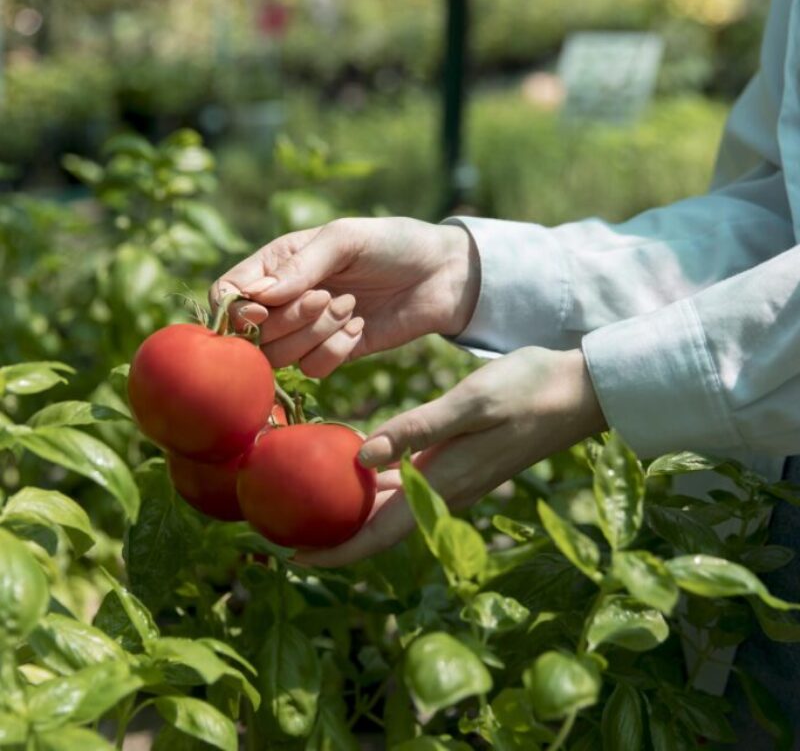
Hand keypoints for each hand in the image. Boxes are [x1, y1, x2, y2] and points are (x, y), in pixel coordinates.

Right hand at [209, 218, 479, 375]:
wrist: (444, 274)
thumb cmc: (393, 243)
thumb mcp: (346, 239)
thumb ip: (301, 265)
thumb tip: (257, 296)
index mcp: (278, 263)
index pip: (227, 292)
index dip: (235, 309)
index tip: (262, 310)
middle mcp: (286, 299)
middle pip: (253, 333)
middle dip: (291, 320)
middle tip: (331, 296)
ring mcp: (309, 330)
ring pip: (282, 356)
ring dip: (317, 334)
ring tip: (351, 307)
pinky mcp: (335, 353)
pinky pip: (314, 370)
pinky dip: (336, 352)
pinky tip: (360, 328)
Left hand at [294, 347, 606, 566]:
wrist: (578, 391)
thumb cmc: (527, 390)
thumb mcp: (470, 403)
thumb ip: (417, 430)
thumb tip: (361, 458)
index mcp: (443, 481)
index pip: (380, 534)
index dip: (335, 551)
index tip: (291, 556)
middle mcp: (446, 490)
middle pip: (379, 529)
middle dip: (334, 534)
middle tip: (285, 525)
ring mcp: (455, 479)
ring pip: (392, 509)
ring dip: (352, 511)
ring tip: (310, 500)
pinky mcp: (461, 463)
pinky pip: (408, 487)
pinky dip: (377, 486)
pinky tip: (358, 467)